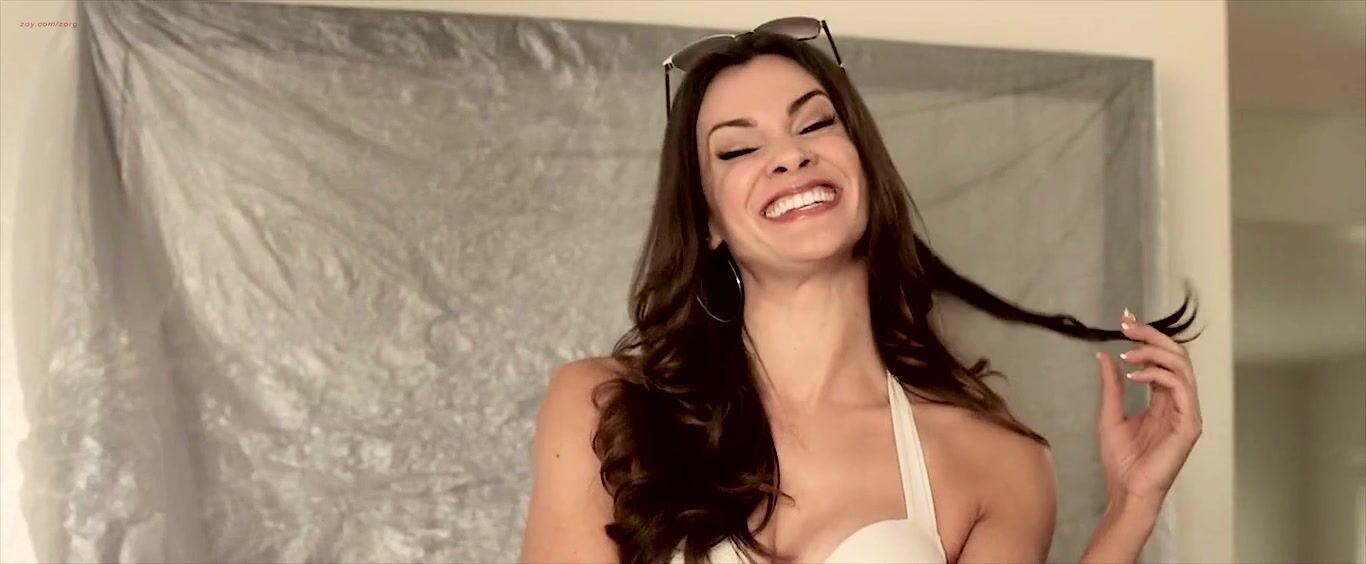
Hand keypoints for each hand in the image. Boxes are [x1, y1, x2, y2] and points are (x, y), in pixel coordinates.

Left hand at [1094, 308, 1202, 506]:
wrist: (1126, 490)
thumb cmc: (1120, 461)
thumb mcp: (1109, 414)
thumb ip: (1112, 385)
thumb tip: (1105, 355)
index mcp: (1162, 400)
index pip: (1162, 359)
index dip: (1147, 337)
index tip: (1125, 320)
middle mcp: (1178, 403)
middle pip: (1177, 356)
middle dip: (1153, 336)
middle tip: (1128, 326)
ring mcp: (1186, 413)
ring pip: (1182, 367)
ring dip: (1154, 352)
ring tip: (1128, 352)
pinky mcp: (1189, 424)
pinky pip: (1180, 389)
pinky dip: (1158, 375)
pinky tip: (1134, 375)